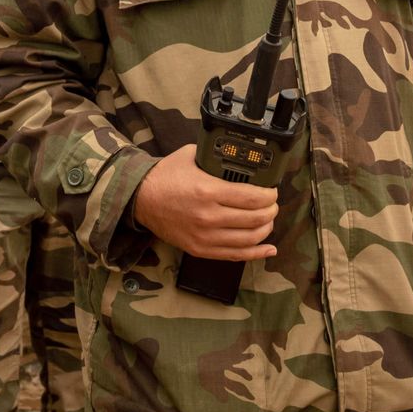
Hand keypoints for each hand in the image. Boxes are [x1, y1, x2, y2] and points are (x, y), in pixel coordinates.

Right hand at [132, 145, 277, 260]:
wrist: (140, 198)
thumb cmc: (165, 176)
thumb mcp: (190, 157)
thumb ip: (216, 157)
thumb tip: (240, 156)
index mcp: (208, 191)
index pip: (253, 197)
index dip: (269, 195)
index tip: (272, 191)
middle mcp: (208, 216)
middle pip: (255, 218)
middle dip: (271, 210)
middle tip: (271, 204)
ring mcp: (204, 235)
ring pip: (250, 238)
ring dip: (265, 228)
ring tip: (267, 220)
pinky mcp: (200, 248)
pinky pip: (235, 255)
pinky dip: (257, 253)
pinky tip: (268, 248)